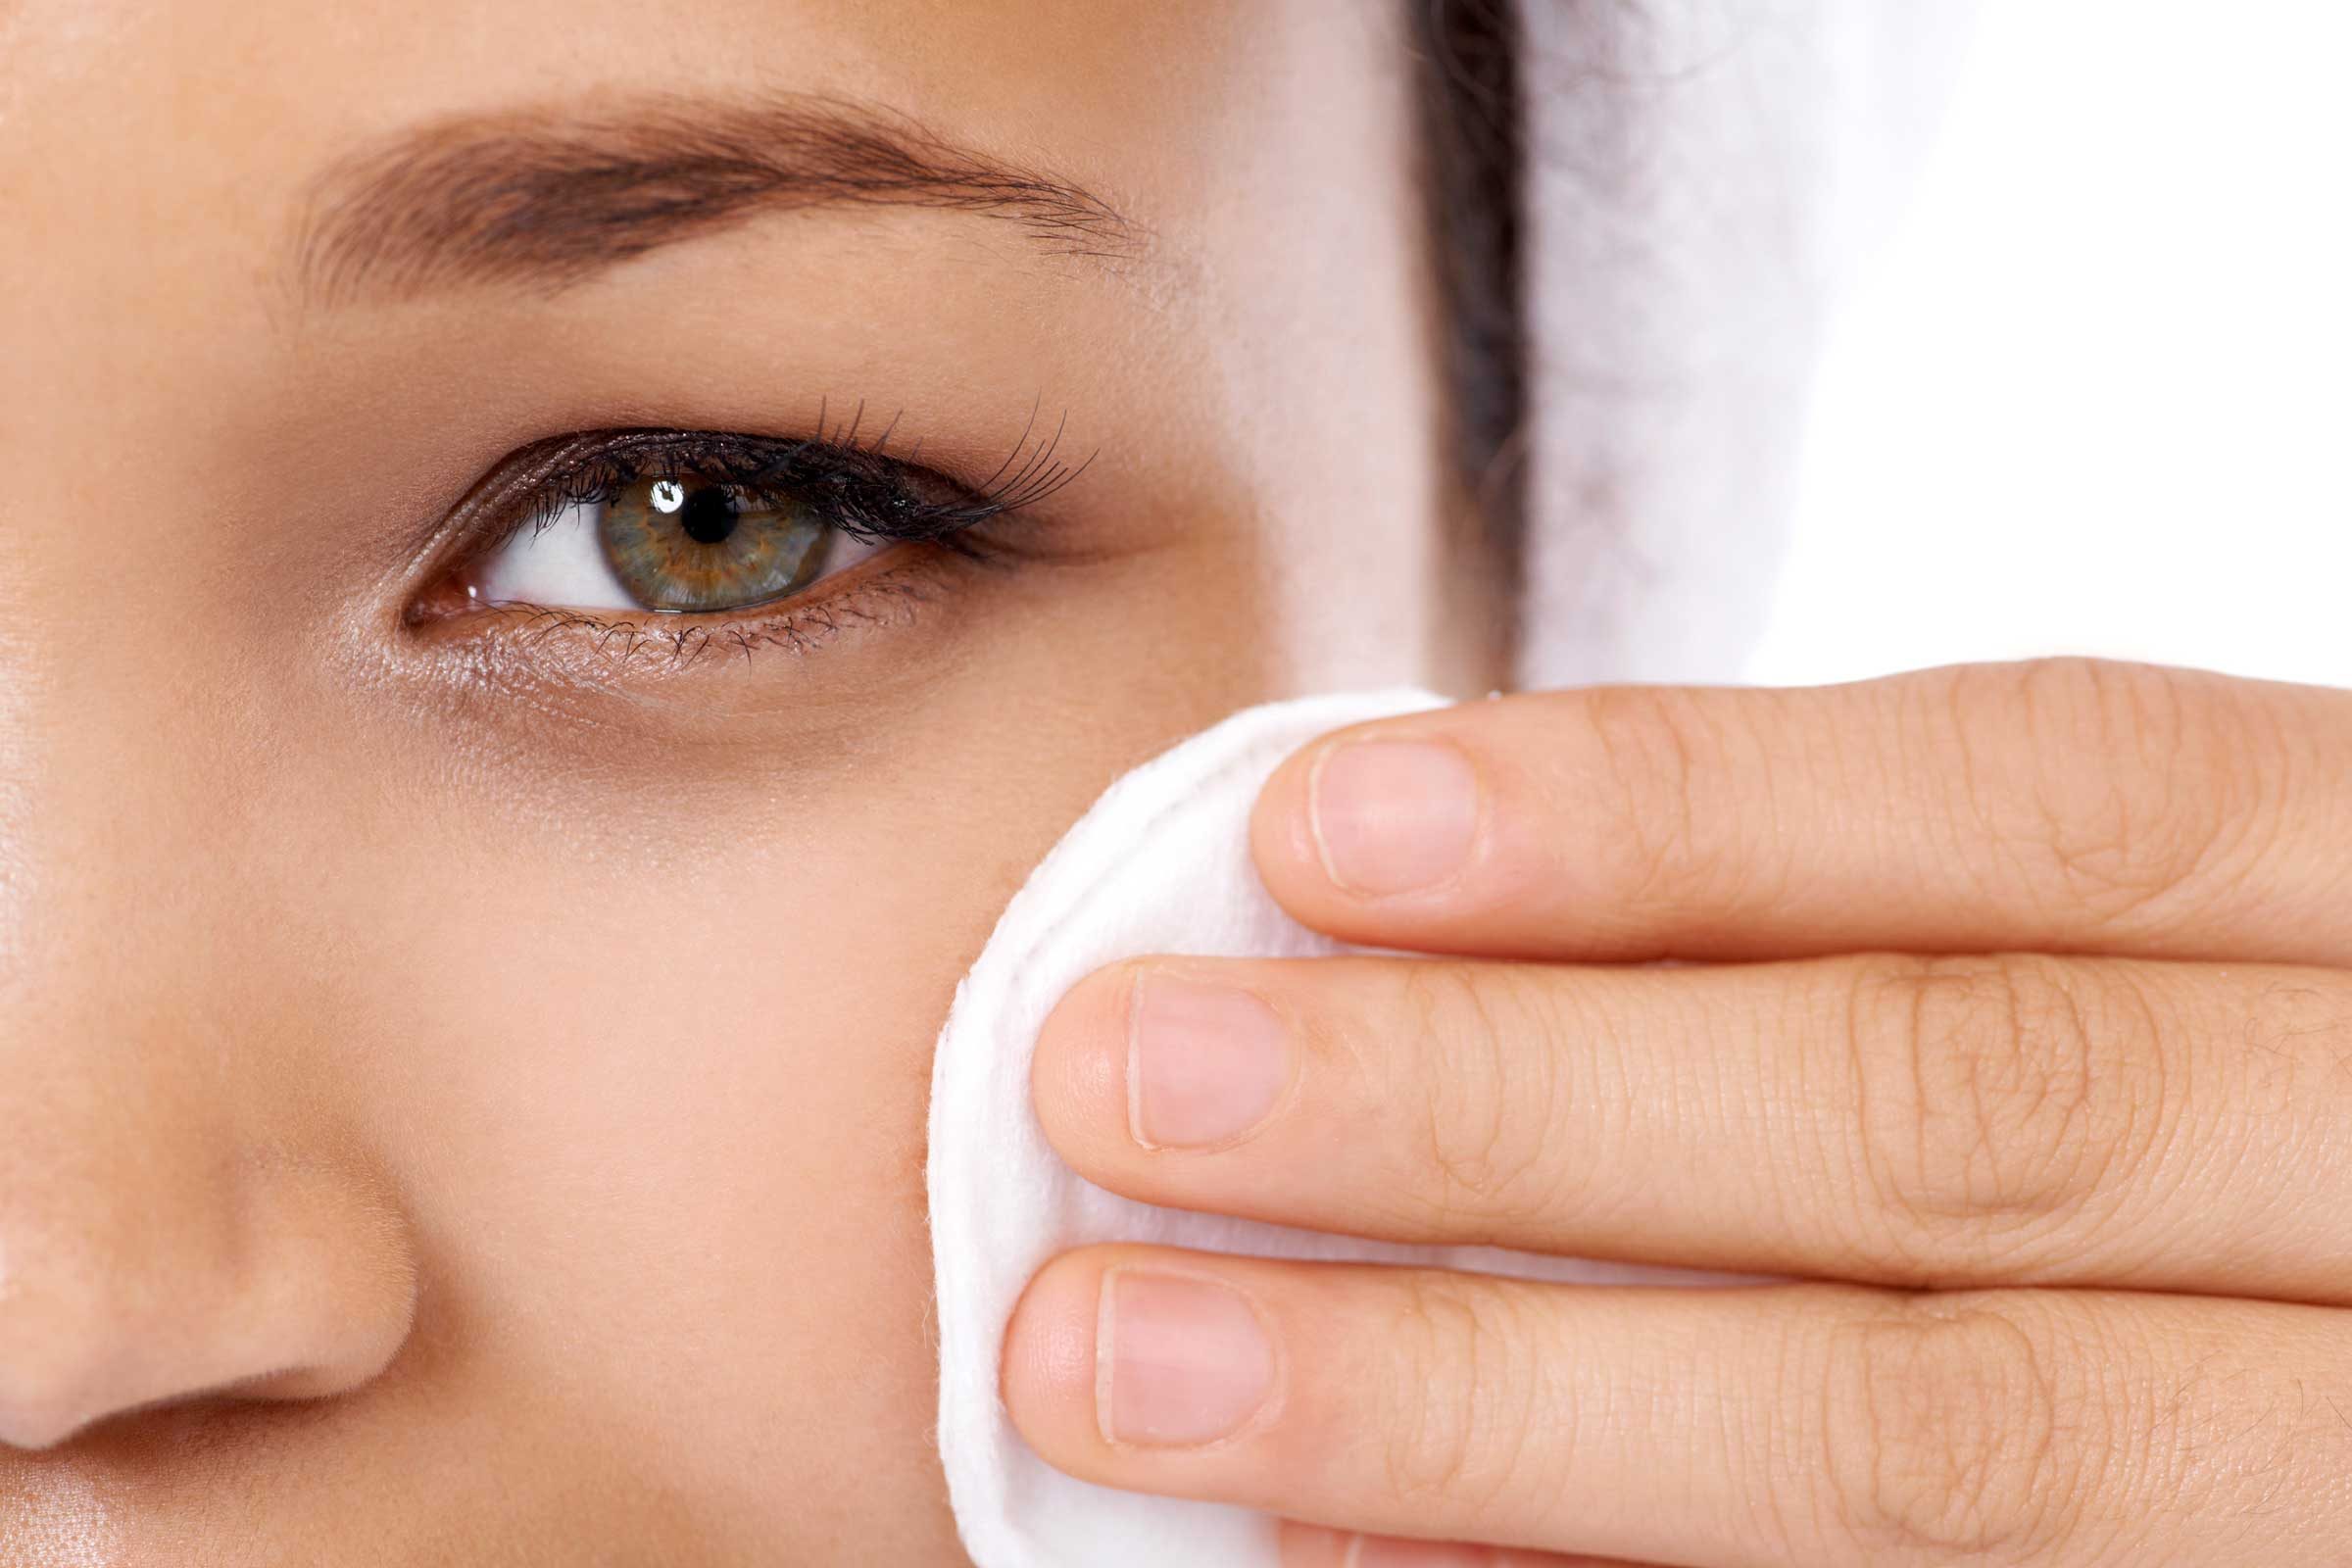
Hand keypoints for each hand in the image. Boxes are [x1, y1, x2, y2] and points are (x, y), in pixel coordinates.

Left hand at [996, 657, 2351, 1566]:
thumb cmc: (2240, 1135)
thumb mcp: (2186, 981)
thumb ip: (1897, 947)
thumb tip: (1407, 921)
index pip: (2048, 797)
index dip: (1666, 806)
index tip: (1311, 823)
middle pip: (1950, 1103)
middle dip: (1499, 1096)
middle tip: (1120, 1078)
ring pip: (1938, 1427)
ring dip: (1482, 1394)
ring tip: (1140, 1355)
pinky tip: (1353, 1557)